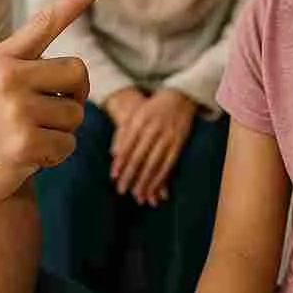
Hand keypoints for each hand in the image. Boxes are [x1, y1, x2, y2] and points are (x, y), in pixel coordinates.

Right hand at [0, 0, 107, 216]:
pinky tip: (27, 158)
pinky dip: (54, 156)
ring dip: (61, 132)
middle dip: (73, 98)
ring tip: (26, 136)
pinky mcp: (24, 144)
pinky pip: (67, 146)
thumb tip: (74, 66)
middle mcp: (9, 77)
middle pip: (78, 74)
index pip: (47, 21)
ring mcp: (16, 110)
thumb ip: (25, 64)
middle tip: (48, 113)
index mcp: (2, 57)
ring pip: (76, 115)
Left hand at [110, 89, 196, 206]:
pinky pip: (169, 164)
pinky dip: (161, 178)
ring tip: (138, 196)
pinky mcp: (179, 143)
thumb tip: (113, 154)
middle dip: (130, 175)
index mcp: (140, 121)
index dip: (120, 162)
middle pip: (139, 157)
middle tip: (121, 190)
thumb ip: (124, 133)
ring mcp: (167, 136)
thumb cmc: (152, 108)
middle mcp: (153, 129)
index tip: (114, 177)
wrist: (179, 96)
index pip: (127, 145)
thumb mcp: (136, 115)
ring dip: (146, 181)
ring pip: (154, 163)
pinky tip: (156, 189)